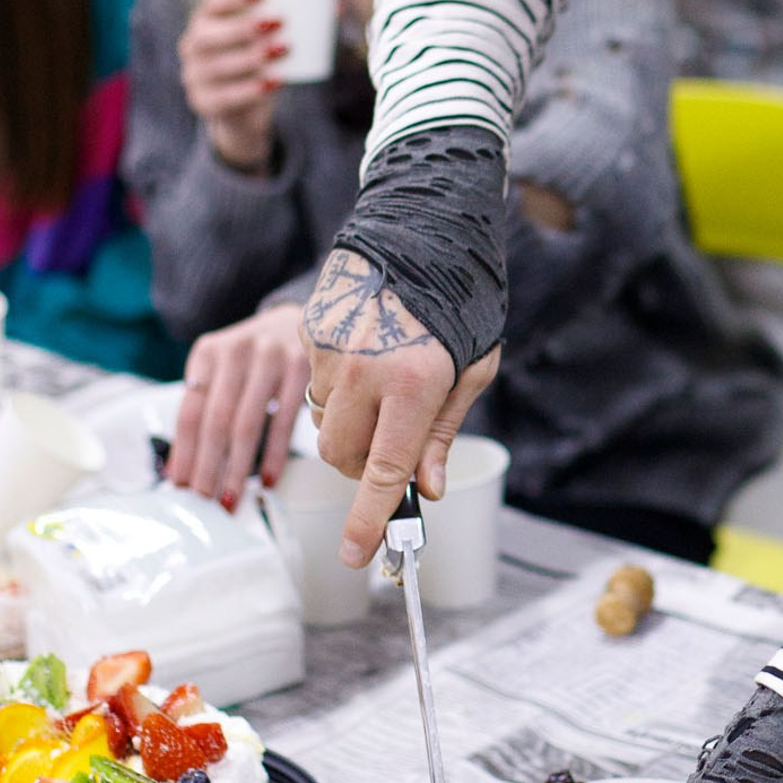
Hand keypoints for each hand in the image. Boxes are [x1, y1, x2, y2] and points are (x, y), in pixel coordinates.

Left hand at [168, 302, 310, 508]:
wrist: (299, 319)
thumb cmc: (255, 356)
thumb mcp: (223, 370)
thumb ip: (203, 411)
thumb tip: (181, 469)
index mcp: (207, 353)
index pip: (189, 411)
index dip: (183, 452)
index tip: (181, 485)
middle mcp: (236, 351)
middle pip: (215, 421)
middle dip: (208, 467)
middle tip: (204, 501)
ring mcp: (271, 356)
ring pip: (247, 424)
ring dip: (238, 467)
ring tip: (231, 498)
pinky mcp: (302, 366)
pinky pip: (283, 420)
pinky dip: (274, 453)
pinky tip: (267, 478)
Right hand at [178, 0, 285, 172]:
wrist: (242, 111)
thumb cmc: (259, 62)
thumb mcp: (268, 41)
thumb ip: (298, 21)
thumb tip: (338, 6)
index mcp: (205, 22)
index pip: (211, 3)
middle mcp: (192, 47)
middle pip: (208, 35)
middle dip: (243, 27)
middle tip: (280, 22)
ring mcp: (194, 78)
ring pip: (217, 67)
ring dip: (251, 56)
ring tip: (283, 49)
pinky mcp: (204, 105)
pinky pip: (225, 98)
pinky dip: (250, 90)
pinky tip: (273, 82)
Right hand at [302, 250, 500, 568]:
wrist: (423, 227)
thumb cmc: (460, 300)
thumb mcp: (473, 366)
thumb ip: (443, 432)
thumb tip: (426, 488)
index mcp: (414, 383)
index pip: (384, 471)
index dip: (371, 520)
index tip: (360, 555)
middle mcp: (364, 372)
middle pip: (343, 455)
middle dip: (363, 463)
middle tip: (393, 442)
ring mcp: (330, 351)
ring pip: (323, 422)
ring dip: (350, 422)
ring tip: (385, 380)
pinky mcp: (308, 331)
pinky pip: (314, 384)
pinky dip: (337, 387)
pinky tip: (366, 351)